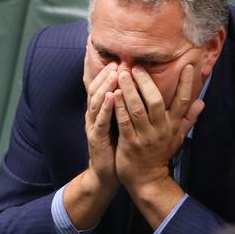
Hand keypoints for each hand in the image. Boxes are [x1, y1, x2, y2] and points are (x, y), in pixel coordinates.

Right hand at [62, 59, 119, 229]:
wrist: (107, 174)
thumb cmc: (117, 146)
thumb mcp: (123, 123)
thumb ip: (128, 106)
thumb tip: (141, 90)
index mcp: (102, 111)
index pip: (103, 87)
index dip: (109, 73)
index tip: (120, 60)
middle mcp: (95, 116)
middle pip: (97, 90)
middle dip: (106, 75)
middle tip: (116, 62)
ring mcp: (93, 126)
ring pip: (96, 102)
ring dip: (104, 86)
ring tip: (113, 74)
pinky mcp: (95, 138)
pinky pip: (100, 120)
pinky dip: (104, 108)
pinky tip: (110, 96)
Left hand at [113, 64, 203, 190]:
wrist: (147, 180)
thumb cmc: (161, 154)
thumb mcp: (178, 137)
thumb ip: (188, 118)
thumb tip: (202, 102)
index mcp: (173, 126)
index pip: (183, 101)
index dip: (186, 83)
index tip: (187, 65)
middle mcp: (160, 130)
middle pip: (155, 101)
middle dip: (146, 82)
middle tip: (136, 66)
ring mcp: (144, 137)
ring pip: (137, 109)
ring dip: (129, 90)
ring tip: (122, 73)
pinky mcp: (129, 144)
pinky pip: (123, 122)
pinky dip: (118, 107)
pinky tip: (113, 94)